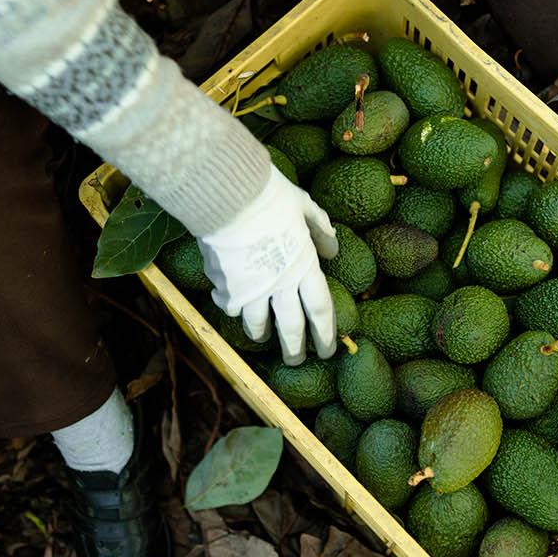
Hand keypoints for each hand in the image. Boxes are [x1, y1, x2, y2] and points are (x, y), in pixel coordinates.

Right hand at [199, 167, 339, 364]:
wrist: (227, 196)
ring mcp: (250, 289)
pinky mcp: (225, 286)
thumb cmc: (270, 196)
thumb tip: (333, 250)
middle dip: (295, 349)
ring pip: (257, 325)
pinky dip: (232, 308)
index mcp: (304, 267)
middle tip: (296, 361)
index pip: (320, 310)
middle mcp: (280, 285)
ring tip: (264, 336)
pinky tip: (232, 305)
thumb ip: (320, 230)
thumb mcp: (304, 206)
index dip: (325, 334)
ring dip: (262, 334)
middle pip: (291, 328)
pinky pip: (230, 306)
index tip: (327, 350)